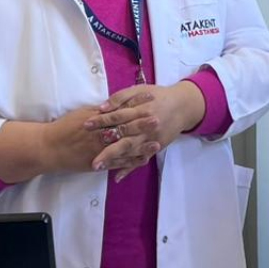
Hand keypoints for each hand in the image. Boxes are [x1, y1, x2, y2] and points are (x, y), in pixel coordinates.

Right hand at [44, 103, 160, 177]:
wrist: (49, 148)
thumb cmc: (63, 128)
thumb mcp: (81, 114)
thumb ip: (99, 111)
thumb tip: (114, 104)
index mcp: (97, 120)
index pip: (120, 110)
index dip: (135, 104)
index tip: (149, 98)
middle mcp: (100, 135)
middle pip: (124, 128)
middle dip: (142, 124)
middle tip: (158, 119)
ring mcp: (100, 150)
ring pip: (124, 148)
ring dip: (141, 146)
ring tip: (157, 143)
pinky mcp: (98, 163)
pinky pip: (117, 163)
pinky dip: (130, 162)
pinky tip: (143, 160)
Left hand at [85, 81, 206, 179]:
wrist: (182, 106)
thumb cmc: (157, 96)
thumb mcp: (140, 90)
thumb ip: (121, 97)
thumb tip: (102, 107)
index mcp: (141, 110)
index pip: (118, 116)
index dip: (102, 120)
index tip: (86, 125)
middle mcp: (146, 126)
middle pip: (123, 137)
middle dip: (106, 147)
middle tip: (89, 155)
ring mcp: (150, 139)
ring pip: (130, 151)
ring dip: (114, 159)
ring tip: (97, 166)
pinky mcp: (154, 147)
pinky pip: (140, 159)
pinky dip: (129, 168)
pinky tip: (117, 177)